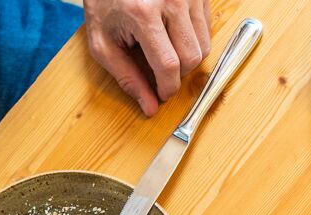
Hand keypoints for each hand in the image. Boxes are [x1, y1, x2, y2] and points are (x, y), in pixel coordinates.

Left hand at [83, 0, 211, 111]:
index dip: (167, 87)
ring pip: (204, 46)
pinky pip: (207, 29)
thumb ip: (126, 76)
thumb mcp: (103, 41)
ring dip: (187, 56)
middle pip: (192, 58)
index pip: (169, 65)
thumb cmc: (105, 3)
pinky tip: (173, 30)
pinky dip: (192, 38)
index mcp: (142, 13)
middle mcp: (170, 0)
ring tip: (165, 46)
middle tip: (160, 67)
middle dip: (178, 73)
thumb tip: (150, 108)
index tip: (161, 93)